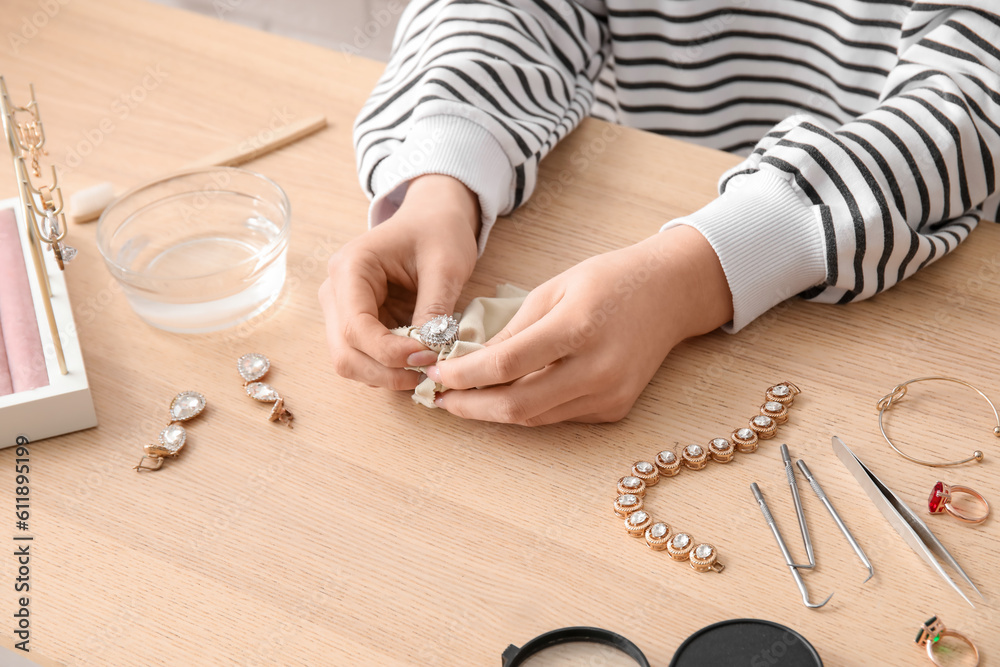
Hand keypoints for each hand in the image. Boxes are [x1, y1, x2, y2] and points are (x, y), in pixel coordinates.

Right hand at [320, 174, 480, 389]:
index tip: (429, 357)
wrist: (433, 219)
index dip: (390, 352)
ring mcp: (342, 311)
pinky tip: (417, 364)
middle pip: (345, 353)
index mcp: (350, 268)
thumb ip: (434, 309)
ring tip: (426, 369)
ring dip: (387, 376)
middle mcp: (335, 292)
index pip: (356, 327)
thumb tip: (428, 354)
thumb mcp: (446, 266)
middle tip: (428, 372)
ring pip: (350, 363)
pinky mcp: (357, 325)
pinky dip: (389, 370)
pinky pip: (365, 360)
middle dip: (386, 372)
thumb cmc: (439, 233)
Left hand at [429, 225, 733, 424]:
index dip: (463, 375)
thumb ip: (511, 330)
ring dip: (493, 412)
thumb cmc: (608, 281)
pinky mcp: (616, 409)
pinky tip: (505, 396)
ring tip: (461, 399)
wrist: (670, 293)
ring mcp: (610, 394)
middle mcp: (597, 368)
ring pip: (535, 417)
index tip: (434, 373)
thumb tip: (466, 361)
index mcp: (578, 327)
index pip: (506, 364)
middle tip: (439, 399)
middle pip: (517, 405)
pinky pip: (558, 417)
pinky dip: (527, 409)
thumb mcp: (553, 289)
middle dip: (470, 407)